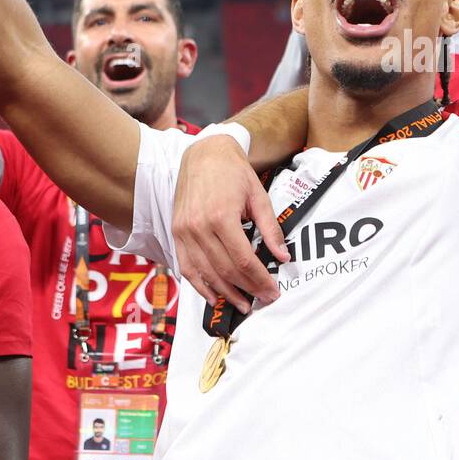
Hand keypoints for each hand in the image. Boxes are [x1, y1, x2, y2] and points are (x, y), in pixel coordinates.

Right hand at [170, 134, 288, 310]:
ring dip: (224, 293)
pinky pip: (186, 267)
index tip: (273, 292)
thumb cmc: (234, 173)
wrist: (205, 154)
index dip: (259, 281)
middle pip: (224, 270)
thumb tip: (282, 257)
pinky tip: (214, 296)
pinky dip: (200, 285)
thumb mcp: (258, 196)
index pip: (242, 260)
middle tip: (262, 300)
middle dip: (247, 289)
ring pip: (205, 273)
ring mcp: (184, 231)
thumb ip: (270, 229)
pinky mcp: (176, 232)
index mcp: (221, 216)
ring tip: (242, 305)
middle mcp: (198, 227)